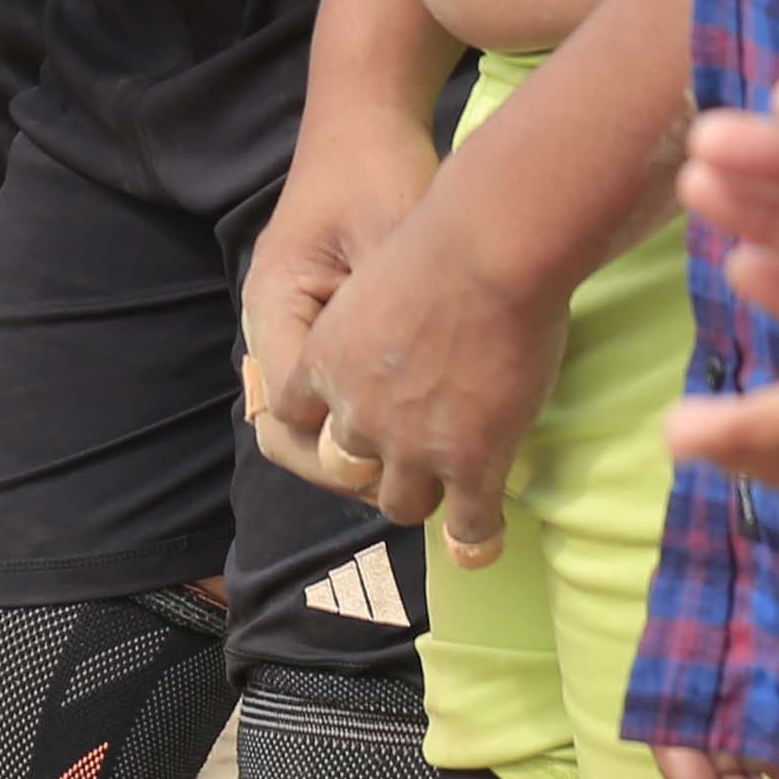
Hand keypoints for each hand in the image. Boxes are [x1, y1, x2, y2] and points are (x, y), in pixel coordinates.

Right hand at [240, 99, 441, 485]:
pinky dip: (361, 417)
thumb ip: (395, 322)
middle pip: (286, 430)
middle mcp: (271, 325)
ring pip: (305, 417)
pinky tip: (417, 421)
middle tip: (416, 483)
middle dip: (344, 467)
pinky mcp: (319, 319)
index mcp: (275, 308)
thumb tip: (431, 403)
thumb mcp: (392, 244)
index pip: (285, 416)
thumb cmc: (379, 176)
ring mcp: (291, 324)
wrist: (365, 123)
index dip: (342, 458)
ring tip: (420, 463)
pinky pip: (326, 391)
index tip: (409, 471)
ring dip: (353, 447)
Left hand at [269, 162, 566, 565]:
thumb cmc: (436, 241)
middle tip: (406, 457)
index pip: (291, 417)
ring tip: (448, 491)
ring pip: (402, 503)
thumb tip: (395, 321)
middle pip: (344, 469)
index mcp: (321, 361)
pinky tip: (482, 537)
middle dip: (371, 466)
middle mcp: (355, 412)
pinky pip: (467, 522)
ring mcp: (410, 444)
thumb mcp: (368, 276)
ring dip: (421, 495)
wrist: (487, 253)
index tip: (345, 423)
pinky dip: (474, 536)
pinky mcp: (469, 461)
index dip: (320, 425)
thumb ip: (371, 314)